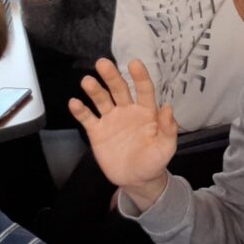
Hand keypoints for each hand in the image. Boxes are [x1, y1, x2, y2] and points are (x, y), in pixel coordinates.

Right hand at [69, 58, 176, 211]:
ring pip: (101, 99)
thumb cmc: (153, 161)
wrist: (136, 180)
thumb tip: (168, 107)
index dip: (139, 76)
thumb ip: (168, 129)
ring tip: (87, 81)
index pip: (144, 90)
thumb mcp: (165, 148)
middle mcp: (127, 111)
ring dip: (94, 90)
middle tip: (103, 64)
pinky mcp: (96, 131)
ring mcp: (110, 119)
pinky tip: (74, 103)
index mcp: (146, 111)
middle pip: (119, 89)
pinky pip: (87, 118)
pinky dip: (80, 111)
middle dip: (111, 76)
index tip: (134, 63)